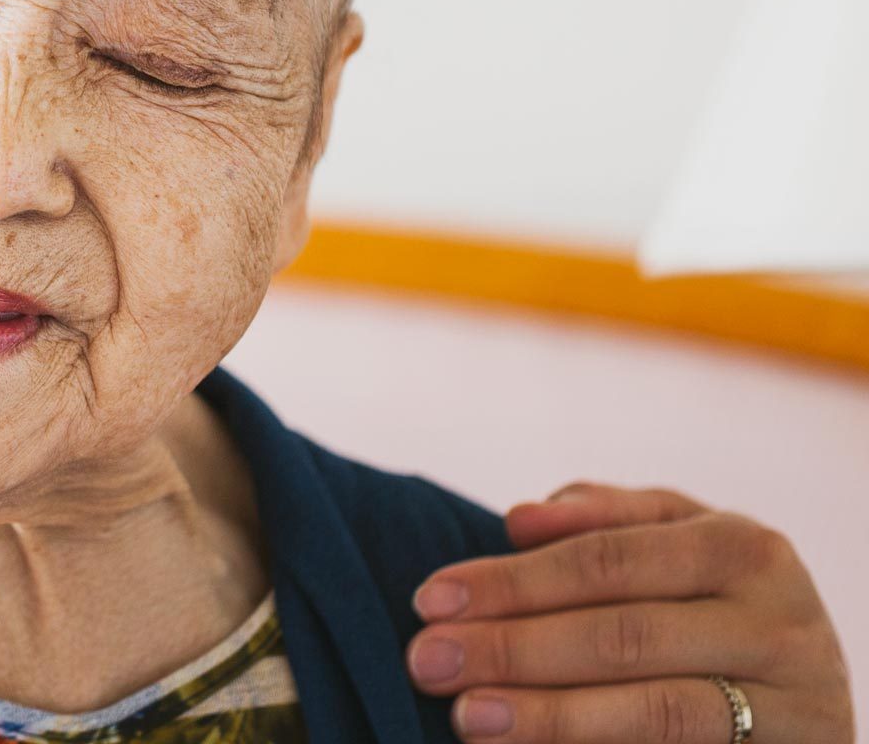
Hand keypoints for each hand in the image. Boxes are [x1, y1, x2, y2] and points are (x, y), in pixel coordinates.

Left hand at [406, 484, 852, 742]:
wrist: (811, 692)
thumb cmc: (718, 601)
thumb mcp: (678, 543)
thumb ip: (603, 522)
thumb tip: (517, 520)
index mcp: (742, 548)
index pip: (605, 562)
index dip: (513, 582)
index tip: (430, 600)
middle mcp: (777, 624)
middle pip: (624, 637)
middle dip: (513, 649)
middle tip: (427, 663)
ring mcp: (792, 707)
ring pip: (656, 712)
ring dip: (551, 717)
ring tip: (467, 718)